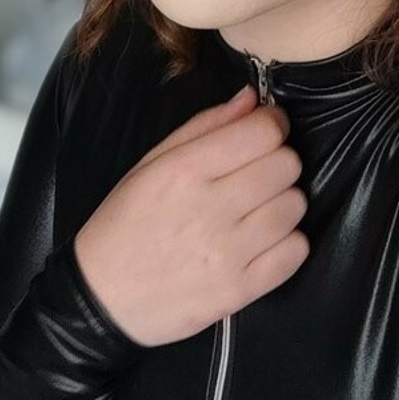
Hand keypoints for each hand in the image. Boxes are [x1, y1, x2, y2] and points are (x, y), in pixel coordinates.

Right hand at [73, 85, 308, 346]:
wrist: (102, 300)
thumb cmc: (124, 225)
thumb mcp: (150, 165)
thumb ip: (203, 127)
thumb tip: (251, 99)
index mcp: (184, 171)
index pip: (262, 133)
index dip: (272, 125)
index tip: (264, 131)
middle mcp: (211, 208)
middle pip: (286, 166)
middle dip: (277, 162)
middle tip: (256, 174)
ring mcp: (228, 253)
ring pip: (295, 206)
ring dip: (282, 202)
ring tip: (256, 211)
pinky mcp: (240, 290)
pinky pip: (296, 252)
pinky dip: (287, 242)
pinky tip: (264, 242)